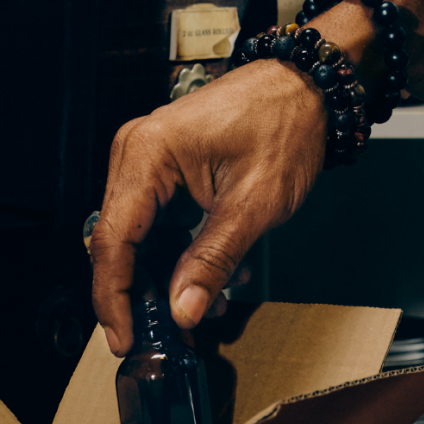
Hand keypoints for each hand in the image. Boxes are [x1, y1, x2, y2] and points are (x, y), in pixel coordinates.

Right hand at [90, 60, 323, 352]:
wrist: (312, 84)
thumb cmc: (288, 122)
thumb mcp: (256, 200)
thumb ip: (213, 259)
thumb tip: (182, 311)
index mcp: (149, 153)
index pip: (112, 242)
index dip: (115, 300)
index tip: (126, 340)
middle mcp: (138, 152)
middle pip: (121, 244)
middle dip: (146, 294)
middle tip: (172, 336)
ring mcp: (150, 159)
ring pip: (141, 238)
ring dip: (169, 277)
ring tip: (206, 308)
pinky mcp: (168, 167)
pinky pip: (160, 222)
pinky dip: (182, 253)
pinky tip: (215, 277)